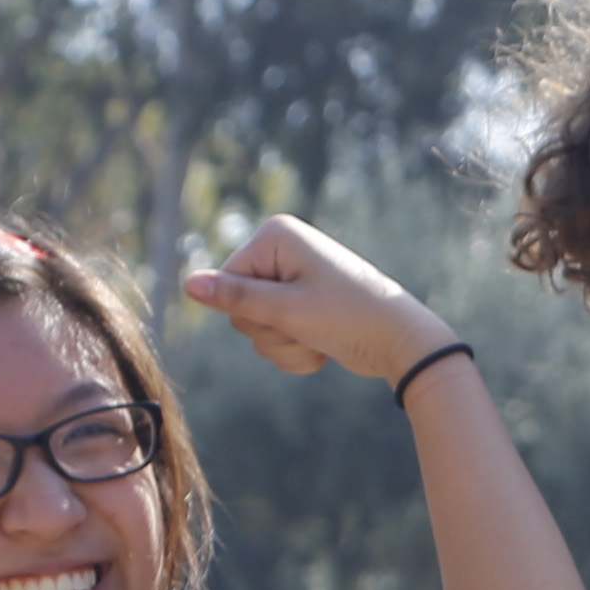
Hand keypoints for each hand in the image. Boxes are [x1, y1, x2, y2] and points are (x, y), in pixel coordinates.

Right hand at [182, 213, 456, 391]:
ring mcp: (291, 280)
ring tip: (320, 339)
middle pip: (239, 309)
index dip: (252, 309)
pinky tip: (323, 349)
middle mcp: (281, 252)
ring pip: (256, 331)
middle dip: (272, 332)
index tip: (291, 311)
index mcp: (275, 236)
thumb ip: (235, 299)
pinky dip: (296, 352)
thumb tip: (188, 284)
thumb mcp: (287, 311)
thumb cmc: (349, 317)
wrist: (400, 342)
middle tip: (309, 328)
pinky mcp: (301, 307)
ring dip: (286, 347)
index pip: (226, 281)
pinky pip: (276, 339)